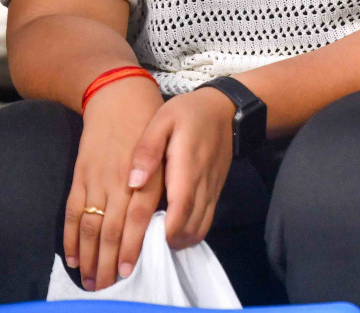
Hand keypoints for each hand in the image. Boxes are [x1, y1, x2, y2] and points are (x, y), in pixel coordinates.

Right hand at [64, 76, 164, 290]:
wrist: (120, 97)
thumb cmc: (153, 123)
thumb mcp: (171, 147)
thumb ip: (169, 180)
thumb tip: (168, 214)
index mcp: (145, 176)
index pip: (137, 218)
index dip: (133, 246)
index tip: (130, 270)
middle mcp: (119, 181)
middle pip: (113, 229)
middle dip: (110, 261)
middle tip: (109, 287)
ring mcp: (97, 179)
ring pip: (92, 225)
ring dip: (91, 256)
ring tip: (93, 280)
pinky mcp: (81, 176)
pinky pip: (74, 211)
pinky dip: (72, 236)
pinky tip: (74, 256)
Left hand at [127, 87, 236, 251]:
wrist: (225, 109)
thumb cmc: (188, 113)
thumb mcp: (162, 120)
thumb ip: (147, 150)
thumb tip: (133, 182)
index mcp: (187, 167)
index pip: (180, 209)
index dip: (166, 231)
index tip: (143, 244)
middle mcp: (203, 183)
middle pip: (191, 226)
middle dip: (167, 244)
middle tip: (140, 250)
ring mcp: (212, 189)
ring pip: (200, 228)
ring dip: (179, 241)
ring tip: (153, 245)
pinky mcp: (216, 191)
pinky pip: (206, 220)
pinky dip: (189, 233)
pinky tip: (171, 232)